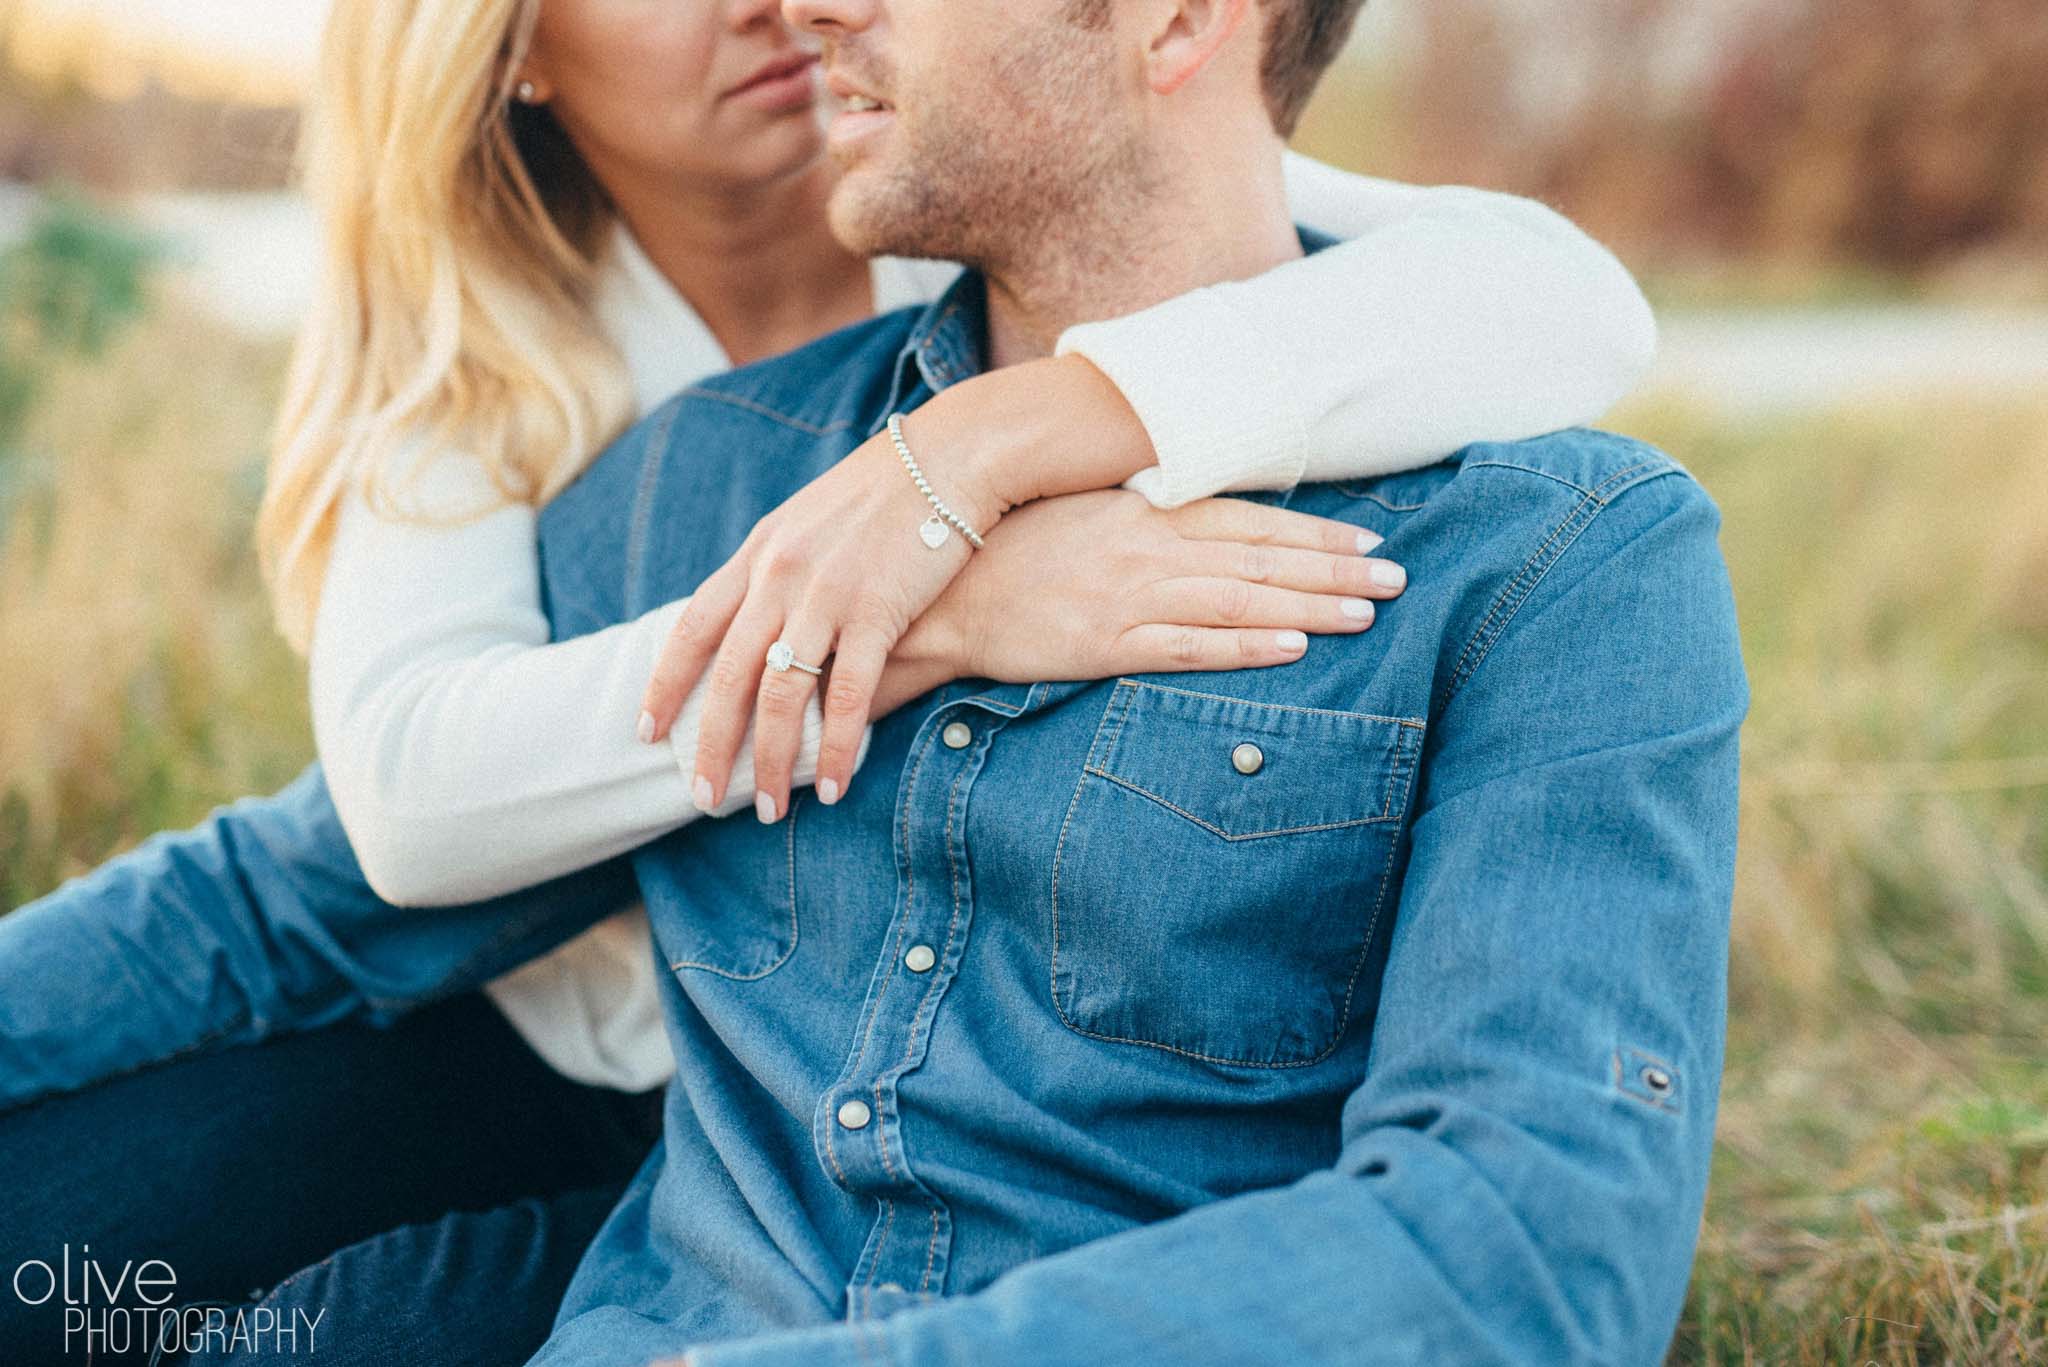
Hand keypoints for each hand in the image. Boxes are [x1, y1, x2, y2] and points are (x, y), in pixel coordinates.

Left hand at [638, 356, 1156, 824]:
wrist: (951, 457)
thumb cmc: (886, 493)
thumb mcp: (810, 519)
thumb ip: (777, 568)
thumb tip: (756, 617)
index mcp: (758, 554)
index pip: (693, 629)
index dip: (665, 684)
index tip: (646, 730)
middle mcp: (780, 576)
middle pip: (728, 677)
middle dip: (710, 745)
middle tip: (700, 796)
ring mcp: (826, 594)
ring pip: (781, 696)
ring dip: (771, 761)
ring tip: (768, 810)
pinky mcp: (878, 611)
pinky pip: (846, 696)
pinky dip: (835, 747)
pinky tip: (833, 786)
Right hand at [878, 490, 1404, 710]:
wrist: (937, 591)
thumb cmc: (1008, 548)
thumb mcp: (1081, 512)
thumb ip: (1144, 513)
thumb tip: (1201, 513)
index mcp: (1143, 512)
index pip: (1248, 519)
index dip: (1312, 531)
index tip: (1368, 541)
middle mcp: (1146, 548)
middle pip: (1259, 559)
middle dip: (1334, 570)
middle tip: (1398, 579)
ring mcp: (1127, 598)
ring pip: (1238, 601)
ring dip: (1309, 606)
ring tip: (1368, 614)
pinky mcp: (1105, 648)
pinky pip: (1188, 648)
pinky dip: (1244, 647)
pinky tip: (1293, 649)